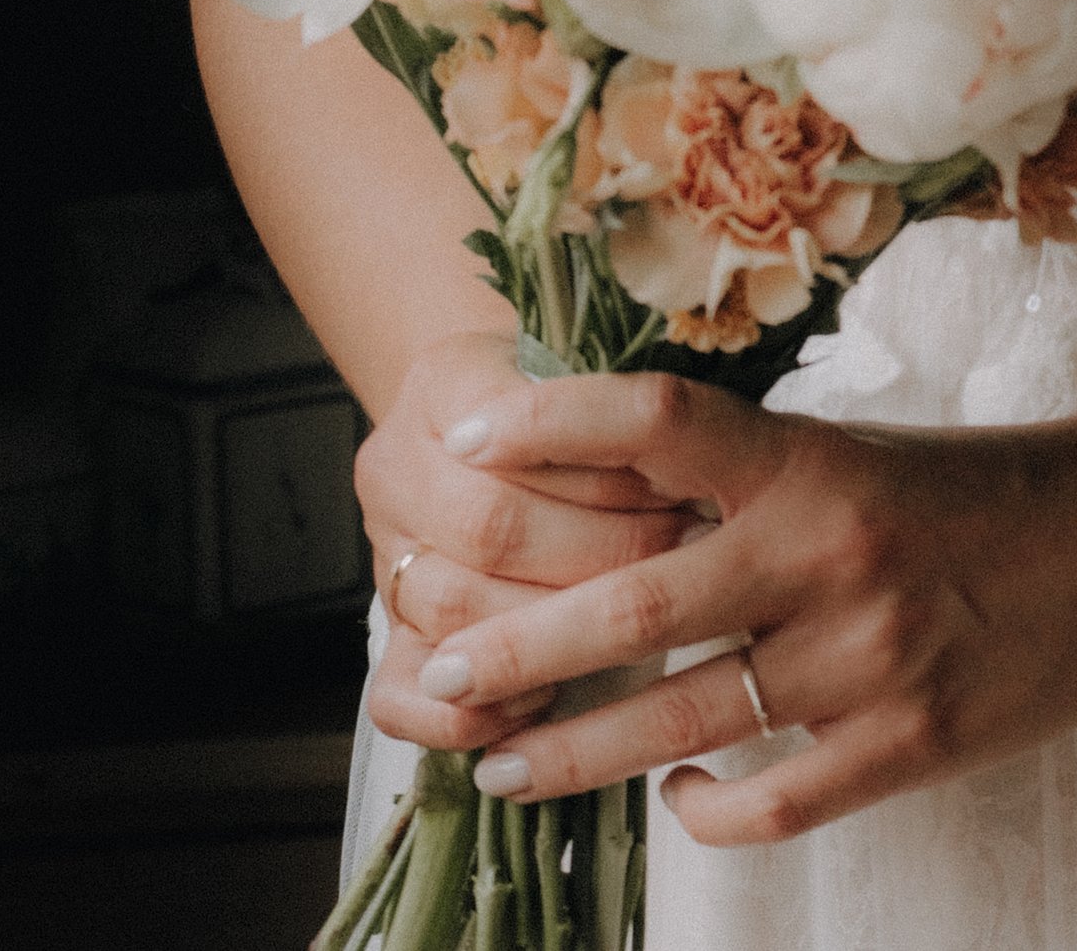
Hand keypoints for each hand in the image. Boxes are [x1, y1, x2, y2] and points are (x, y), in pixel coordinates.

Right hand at [355, 332, 701, 759]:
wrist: (489, 420)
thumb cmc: (559, 395)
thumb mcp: (580, 363)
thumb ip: (609, 402)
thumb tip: (685, 475)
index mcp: (445, 384)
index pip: (523, 435)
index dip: (609, 473)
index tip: (689, 489)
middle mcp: (396, 468)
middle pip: (492, 525)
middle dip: (601, 550)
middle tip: (684, 559)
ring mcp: (387, 558)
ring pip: (452, 607)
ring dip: (551, 628)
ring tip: (634, 628)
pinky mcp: (388, 639)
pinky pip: (396, 696)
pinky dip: (471, 713)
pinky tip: (543, 702)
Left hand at [405, 375, 1076, 846]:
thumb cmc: (962, 491)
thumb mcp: (848, 452)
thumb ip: (739, 483)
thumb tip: (599, 500)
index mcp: (811, 461)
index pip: (662, 421)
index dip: (557, 421)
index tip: (465, 435)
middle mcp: (830, 554)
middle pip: (637, 603)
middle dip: (519, 645)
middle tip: (434, 667)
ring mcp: (867, 658)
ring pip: (684, 720)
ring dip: (575, 750)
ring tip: (497, 762)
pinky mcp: (906, 743)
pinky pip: (773, 802)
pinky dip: (705, 809)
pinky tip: (670, 798)